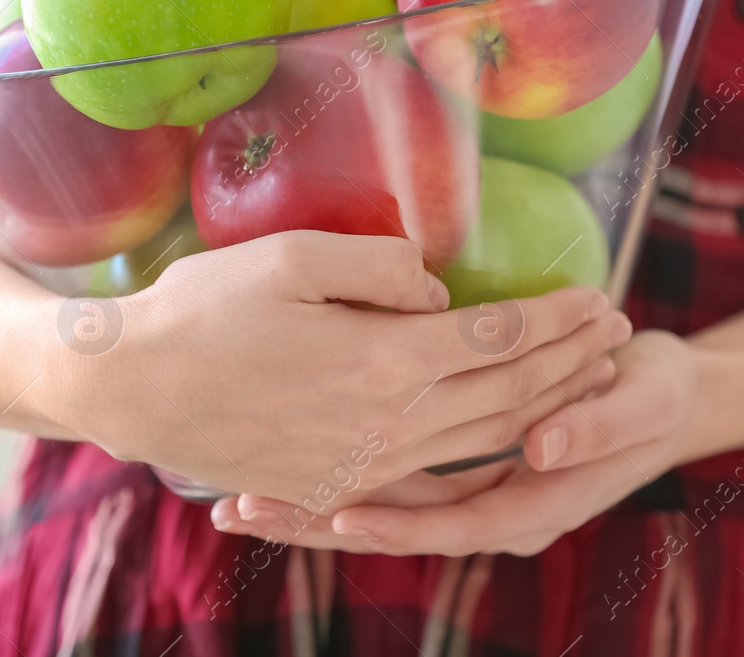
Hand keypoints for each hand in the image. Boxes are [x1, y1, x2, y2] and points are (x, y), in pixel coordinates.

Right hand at [56, 230, 630, 505]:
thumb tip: (437, 287)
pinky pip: (429, 479)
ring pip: (478, 440)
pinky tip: (502, 446)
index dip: (553, 318)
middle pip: (505, 395)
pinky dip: (479, 457)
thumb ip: (381, 266)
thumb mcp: (291, 256)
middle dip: (568, 360)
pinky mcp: (333, 486)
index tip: (596, 295)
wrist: (128, 386)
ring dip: (540, 408)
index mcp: (384, 360)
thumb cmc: (201, 310)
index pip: (498, 339)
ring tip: (583, 380)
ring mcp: (362, 466)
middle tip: (614, 333)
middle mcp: (388, 424)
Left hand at [211, 330, 695, 555]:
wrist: (665, 397)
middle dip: (319, 521)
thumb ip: (595, 427)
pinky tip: (277, 475)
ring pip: (378, 509)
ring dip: (309, 507)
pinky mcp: (454, 470)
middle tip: (243, 508)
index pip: (452, 525)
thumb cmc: (656, 395)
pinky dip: (332, 483)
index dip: (395, 521)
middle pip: (396, 527)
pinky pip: (384, 486)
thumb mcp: (642, 403)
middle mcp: (496, 510)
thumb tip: (539, 450)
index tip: (337, 514)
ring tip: (235, 502)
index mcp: (537, 504)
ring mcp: (472, 494)